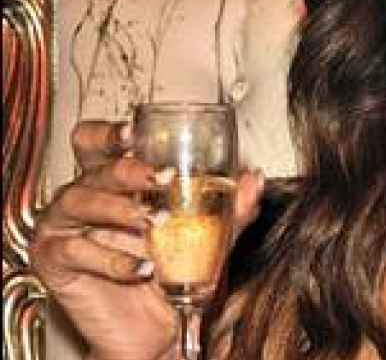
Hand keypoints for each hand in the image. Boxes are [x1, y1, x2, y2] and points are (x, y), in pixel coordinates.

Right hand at [29, 121, 262, 359]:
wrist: (156, 330)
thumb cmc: (174, 273)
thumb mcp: (207, 238)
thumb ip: (230, 209)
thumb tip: (254, 180)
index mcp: (114, 182)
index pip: (98, 143)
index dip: (110, 133)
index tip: (136, 132)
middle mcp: (86, 196)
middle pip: (95, 167)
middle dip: (129, 170)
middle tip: (162, 178)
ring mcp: (65, 226)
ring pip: (80, 201)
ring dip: (121, 210)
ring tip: (155, 223)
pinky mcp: (54, 260)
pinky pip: (75, 251)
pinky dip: (111, 258)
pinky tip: (141, 267)